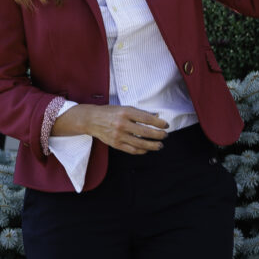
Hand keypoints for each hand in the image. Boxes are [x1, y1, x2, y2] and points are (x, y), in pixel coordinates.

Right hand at [52, 102, 167, 154]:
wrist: (91, 120)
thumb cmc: (110, 112)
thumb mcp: (124, 108)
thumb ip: (140, 113)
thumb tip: (156, 117)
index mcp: (126, 112)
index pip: (147, 119)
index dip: (159, 123)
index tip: (166, 125)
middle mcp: (122, 124)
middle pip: (145, 132)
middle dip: (158, 135)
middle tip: (165, 136)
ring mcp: (118, 135)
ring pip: (140, 143)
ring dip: (153, 145)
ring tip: (160, 145)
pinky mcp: (116, 144)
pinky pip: (132, 150)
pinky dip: (141, 151)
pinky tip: (147, 149)